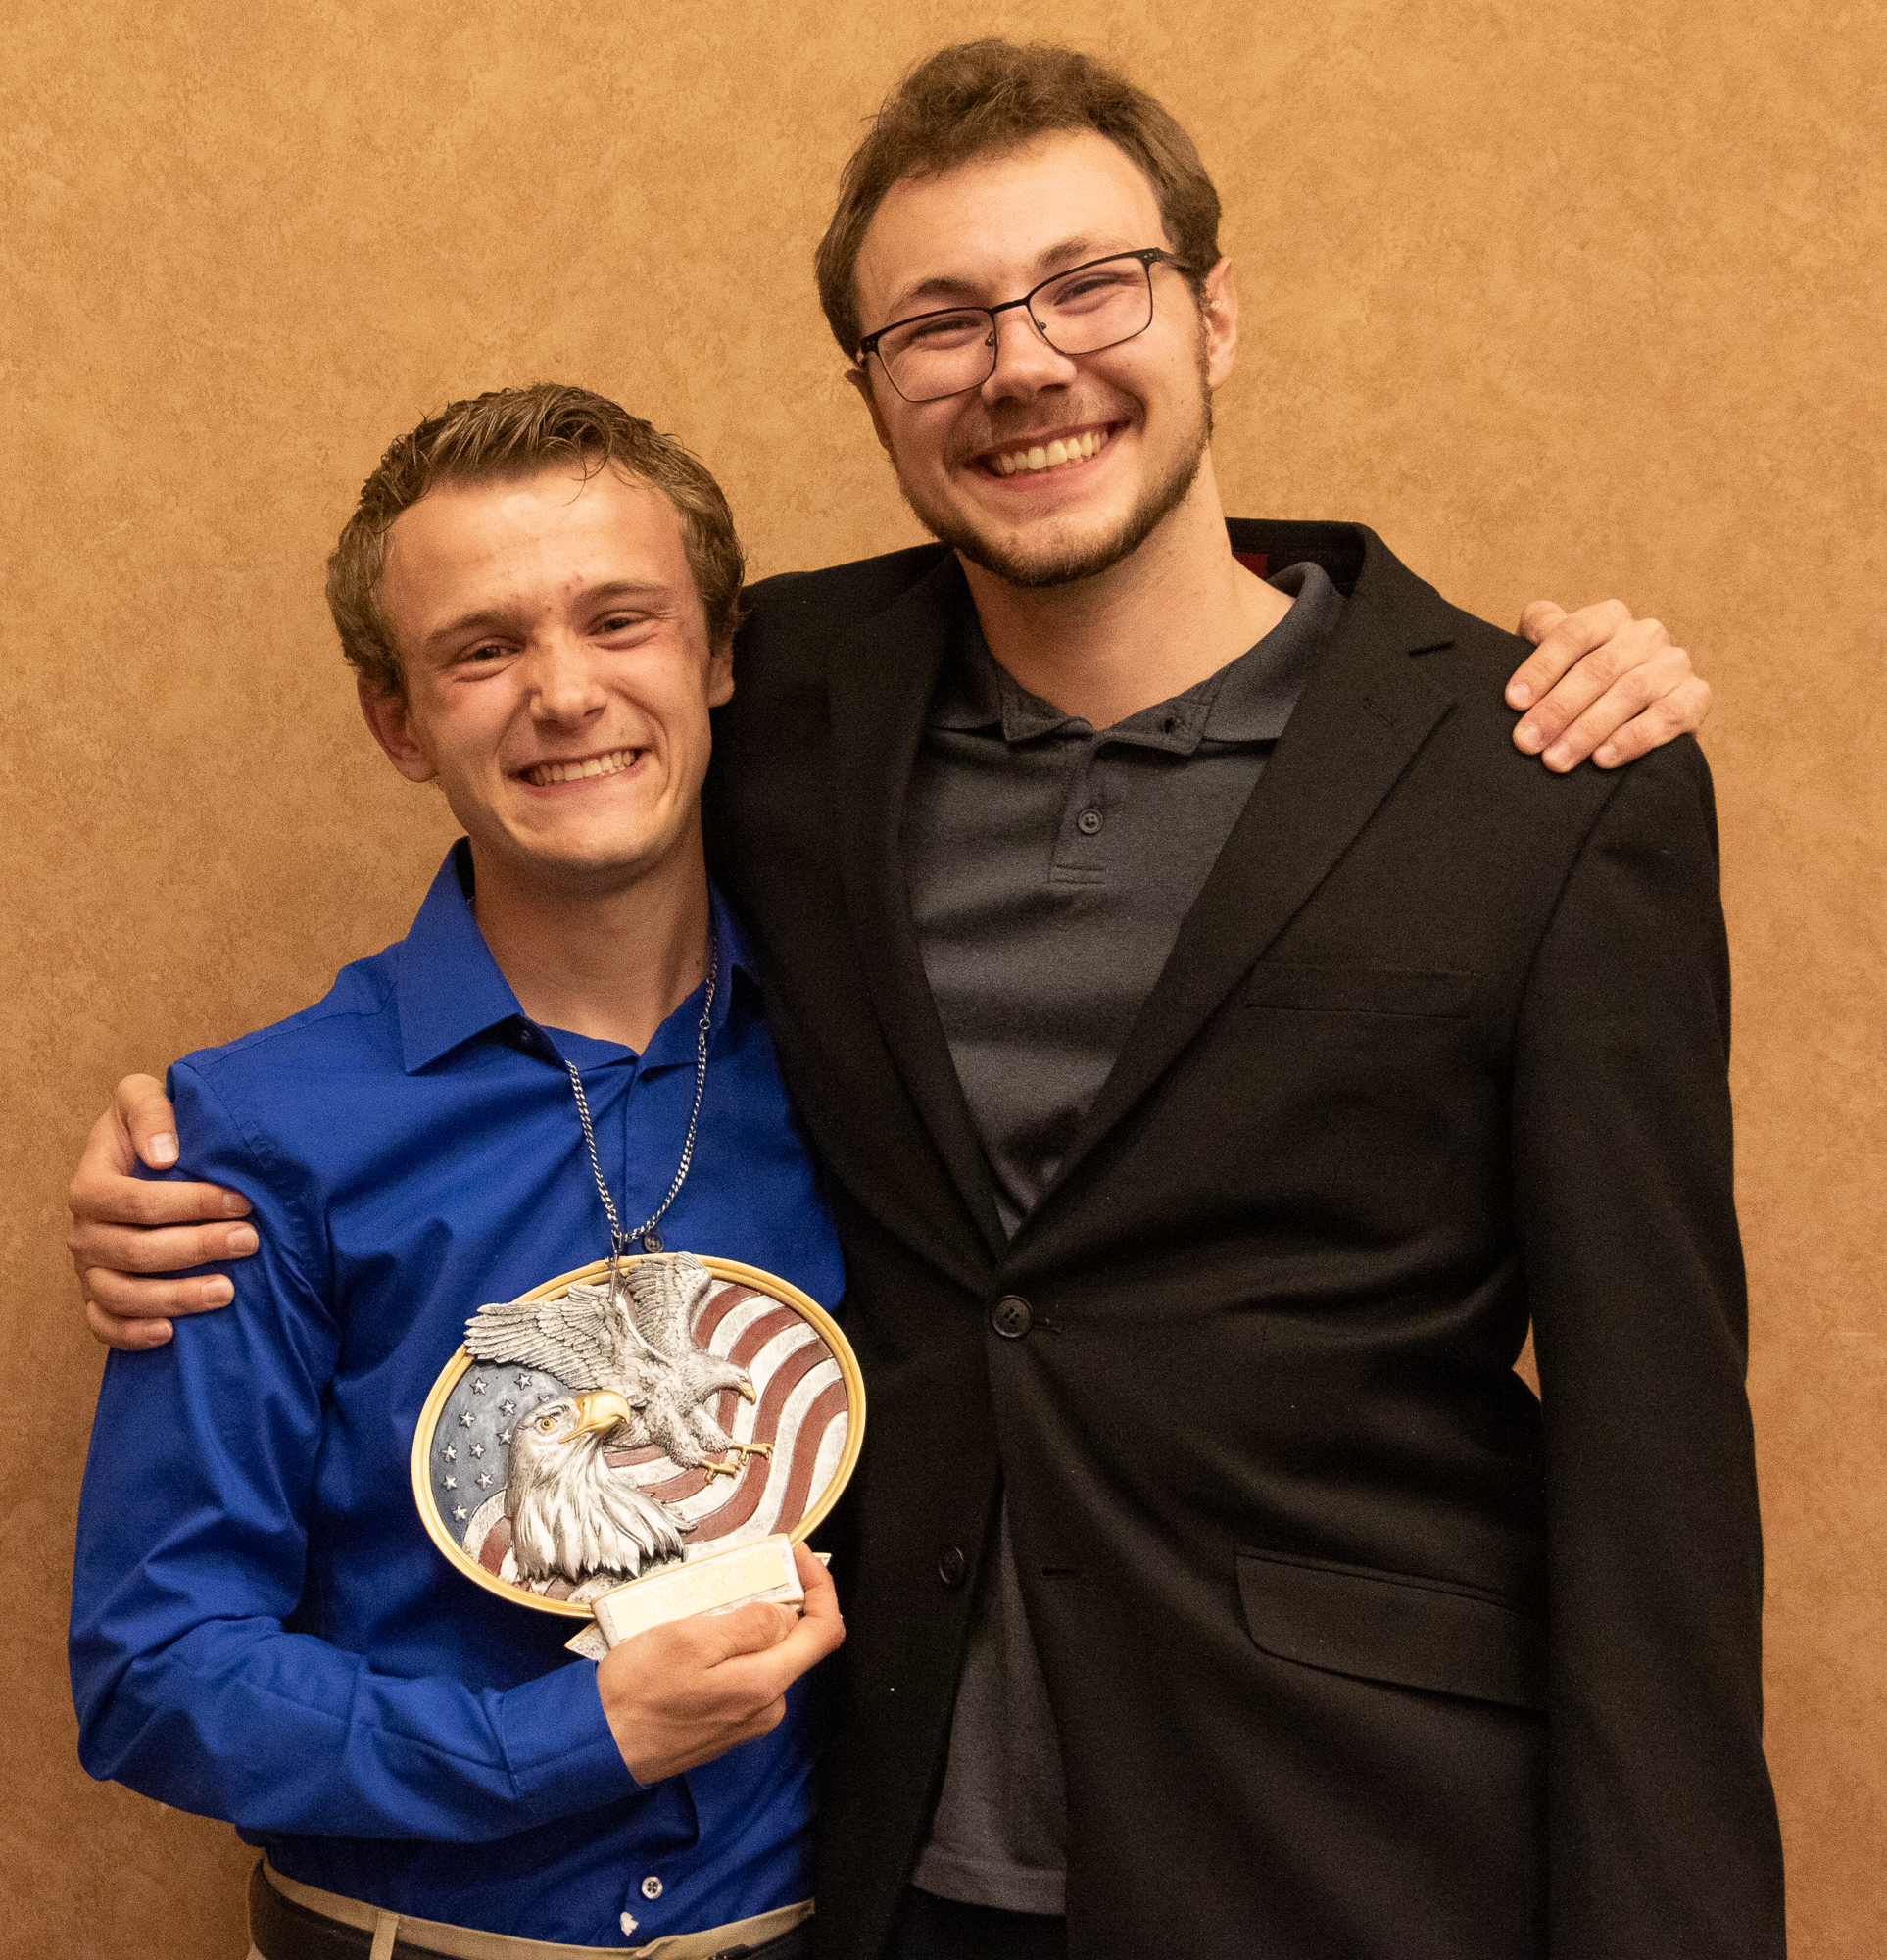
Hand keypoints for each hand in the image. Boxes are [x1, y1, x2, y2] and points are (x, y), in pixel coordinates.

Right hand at [68, 1074, 255, 1351]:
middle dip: (198, 1248)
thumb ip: (149, 1112)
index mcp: (91, 1185)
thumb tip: (163, 1155)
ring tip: (227, 1292)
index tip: (242, 1201)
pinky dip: (133, 1333)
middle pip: (135, 1251)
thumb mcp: (141, 1098)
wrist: (146, 1154)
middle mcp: (84, 1231)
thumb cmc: (152, 1129)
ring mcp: (89, 1268)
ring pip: (123, 1294)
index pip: (136, 1202)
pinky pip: (104, 1325)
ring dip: (176, 1297)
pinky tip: (172, 1332)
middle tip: (250, 1242)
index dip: (190, 1204)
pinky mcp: (99, 1297)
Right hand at [597, 1544, 844, 1782]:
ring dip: (749, 1626)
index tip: (798, 1556)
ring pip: (765, 1659)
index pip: (825, 1632)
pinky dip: (732, 1650)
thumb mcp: (690, 1640)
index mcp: (765, 1684)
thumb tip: (787, 1613)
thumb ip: (748, 1626)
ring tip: (712, 1603)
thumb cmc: (637, 1692)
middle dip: (779, 1602)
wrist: (597, 1745)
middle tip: (746, 1571)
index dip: (821, 1586)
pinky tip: (699, 1638)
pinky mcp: (724, 1726)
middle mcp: (766, 1708)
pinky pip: (743, 1678)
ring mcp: (746, 1721)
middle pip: (795, 1643)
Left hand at [1507, 600, 1710, 770]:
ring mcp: (1674, 664)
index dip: (1542, 667)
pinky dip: (1633, 739)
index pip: (1574, 633)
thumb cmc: (1583, 682)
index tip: (1514, 701)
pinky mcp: (1696, 696)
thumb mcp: (1560, 654)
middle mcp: (1646, 634)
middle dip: (1558, 709)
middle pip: (1599, 668)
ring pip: (1630, 693)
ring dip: (1588, 730)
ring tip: (1556, 760)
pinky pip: (1666, 717)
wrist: (1641, 716)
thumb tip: (1532, 623)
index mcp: (1609, 617)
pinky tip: (1602, 759)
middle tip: (1527, 742)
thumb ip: (1543, 632)